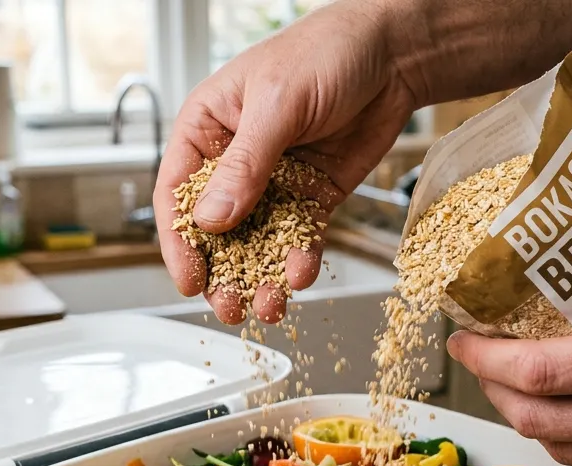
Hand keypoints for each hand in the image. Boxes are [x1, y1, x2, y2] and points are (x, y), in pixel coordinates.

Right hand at [155, 0, 418, 323]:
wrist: (393, 53)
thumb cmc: (325, 52)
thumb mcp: (277, 105)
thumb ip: (245, 165)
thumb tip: (212, 220)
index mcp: (207, 129)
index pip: (178, 194)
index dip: (180, 241)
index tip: (190, 279)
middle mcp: (235, 161)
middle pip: (215, 229)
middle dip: (220, 272)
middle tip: (229, 307)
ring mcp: (273, 182)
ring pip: (256, 241)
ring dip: (259, 276)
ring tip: (267, 307)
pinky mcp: (311, 196)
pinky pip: (298, 237)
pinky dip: (298, 260)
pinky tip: (300, 276)